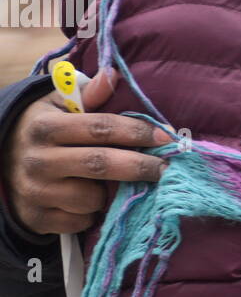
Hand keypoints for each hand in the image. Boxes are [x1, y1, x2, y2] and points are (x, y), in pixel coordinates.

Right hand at [2, 68, 173, 235]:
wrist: (3, 165)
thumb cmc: (44, 130)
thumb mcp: (58, 106)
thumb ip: (89, 94)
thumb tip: (114, 75)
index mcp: (45, 127)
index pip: (99, 128)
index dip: (136, 132)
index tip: (165, 137)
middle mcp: (38, 160)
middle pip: (100, 164)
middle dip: (140, 166)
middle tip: (167, 168)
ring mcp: (36, 192)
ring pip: (92, 198)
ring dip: (110, 194)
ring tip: (108, 184)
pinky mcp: (38, 219)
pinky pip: (81, 221)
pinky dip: (92, 214)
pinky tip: (87, 201)